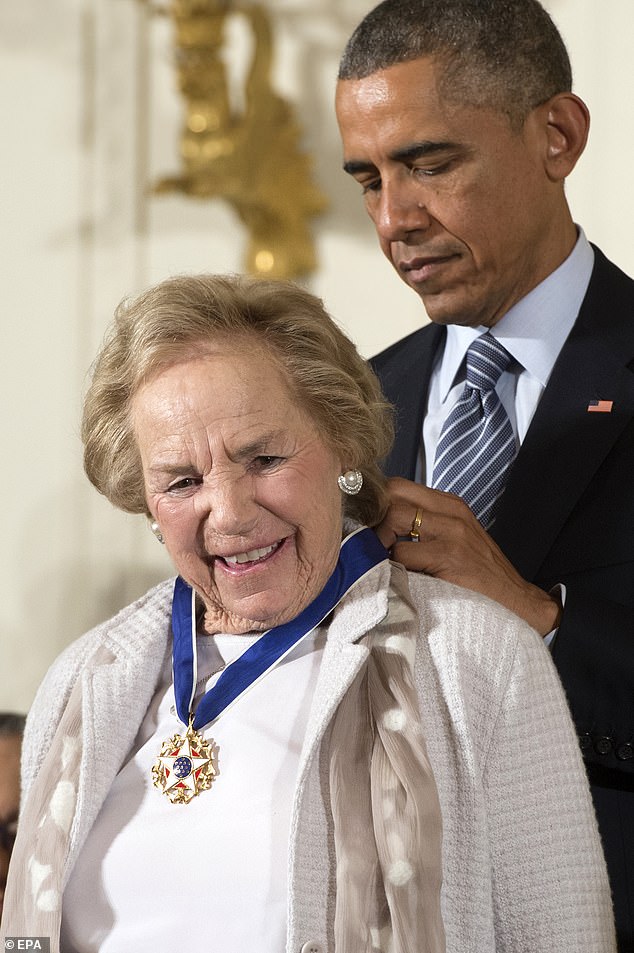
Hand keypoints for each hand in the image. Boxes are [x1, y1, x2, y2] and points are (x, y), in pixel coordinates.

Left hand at [376, 478, 561, 636]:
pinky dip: (391, 565)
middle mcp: (451, 512)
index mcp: (450, 504)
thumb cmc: (479, 574)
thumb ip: (423, 526)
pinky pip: (402, 552)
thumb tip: (376, 526)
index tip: (365, 525)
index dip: (375, 503)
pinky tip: (397, 576)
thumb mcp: (453, 538)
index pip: (398, 485)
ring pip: (393, 516)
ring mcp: (452, 532)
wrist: (517, 602)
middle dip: (372, 517)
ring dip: (379, 541)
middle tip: (369, 544)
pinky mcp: (449, 557)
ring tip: (382, 561)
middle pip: (392, 493)